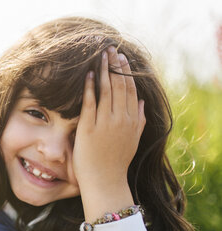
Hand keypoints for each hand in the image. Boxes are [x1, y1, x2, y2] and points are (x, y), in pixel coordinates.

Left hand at [73, 46, 145, 220]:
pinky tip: (89, 75)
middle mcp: (121, 119)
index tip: (122, 58)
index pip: (130, 89)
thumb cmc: (116, 163)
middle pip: (120, 85)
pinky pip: (90, 102)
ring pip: (107, 90)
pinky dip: (90, 87)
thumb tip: (141, 103)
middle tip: (111, 49)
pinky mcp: (89, 128)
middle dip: (115, 65)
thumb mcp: (133, 141)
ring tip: (100, 56)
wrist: (105, 181)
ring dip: (104, 70)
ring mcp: (105, 123)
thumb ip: (138, 121)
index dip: (126, 72)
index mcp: (132, 121)